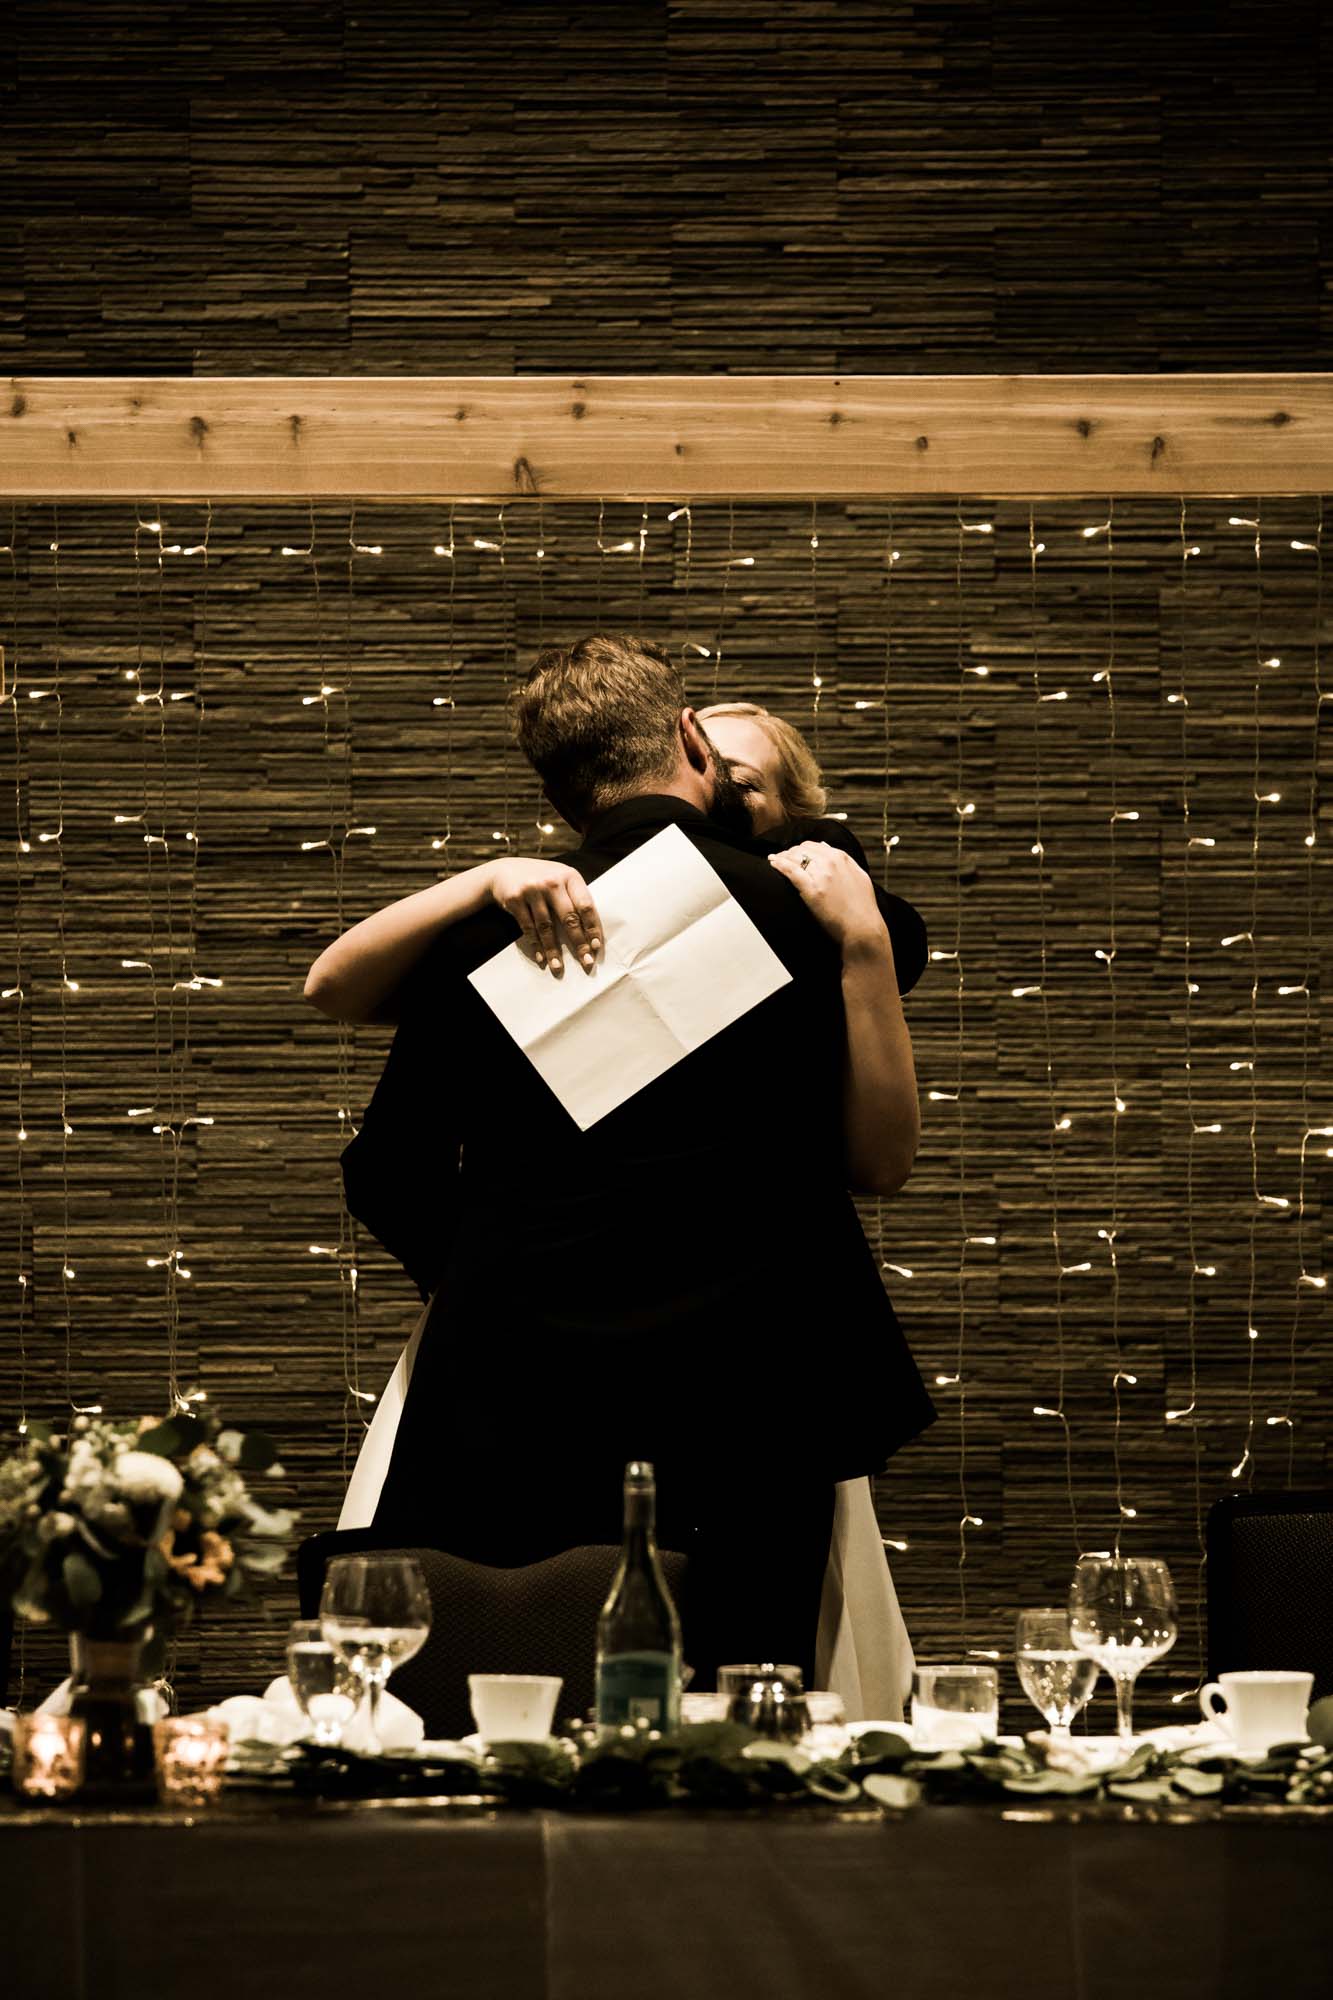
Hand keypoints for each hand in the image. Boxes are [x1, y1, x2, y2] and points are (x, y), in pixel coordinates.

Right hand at [487, 858, 602, 975]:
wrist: (504, 871)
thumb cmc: (540, 879)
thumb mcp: (560, 879)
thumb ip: (574, 898)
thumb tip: (591, 933)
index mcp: (569, 876)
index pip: (586, 905)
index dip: (592, 928)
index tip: (596, 947)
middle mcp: (552, 881)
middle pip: (569, 918)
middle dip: (579, 943)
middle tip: (586, 962)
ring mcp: (532, 889)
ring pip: (546, 926)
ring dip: (553, 950)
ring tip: (558, 967)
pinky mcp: (515, 899)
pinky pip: (528, 928)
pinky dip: (536, 945)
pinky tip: (541, 959)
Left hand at [767, 841, 885, 952]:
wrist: (863, 928)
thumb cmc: (862, 907)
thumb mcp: (859, 876)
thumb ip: (844, 860)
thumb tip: (826, 846)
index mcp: (842, 858)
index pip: (814, 845)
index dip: (801, 849)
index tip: (794, 854)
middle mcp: (831, 862)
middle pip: (802, 849)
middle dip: (790, 852)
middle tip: (782, 858)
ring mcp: (821, 875)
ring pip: (795, 858)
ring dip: (782, 857)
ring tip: (774, 859)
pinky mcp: (812, 889)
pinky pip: (791, 871)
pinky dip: (779, 864)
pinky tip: (773, 864)